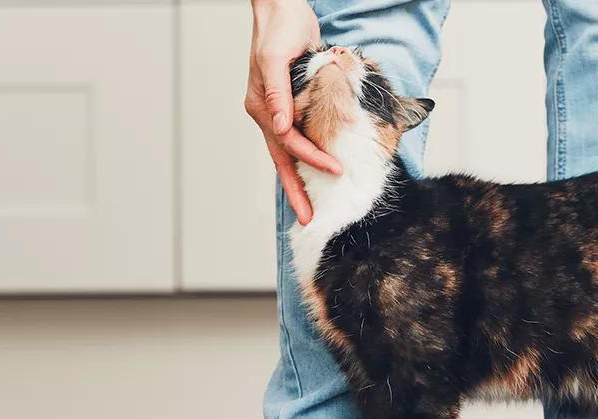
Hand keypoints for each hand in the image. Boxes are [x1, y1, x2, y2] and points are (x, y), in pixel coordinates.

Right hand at [246, 0, 341, 224]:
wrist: (283, 10)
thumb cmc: (280, 29)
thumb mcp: (277, 56)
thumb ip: (278, 92)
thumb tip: (279, 126)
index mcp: (262, 105)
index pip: (288, 142)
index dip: (312, 158)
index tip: (335, 169)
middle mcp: (267, 113)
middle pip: (283, 160)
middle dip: (295, 191)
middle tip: (308, 219)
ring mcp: (277, 112)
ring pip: (288, 155)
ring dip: (298, 181)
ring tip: (308, 208)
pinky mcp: (290, 106)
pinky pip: (296, 140)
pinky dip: (304, 160)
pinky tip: (312, 175)